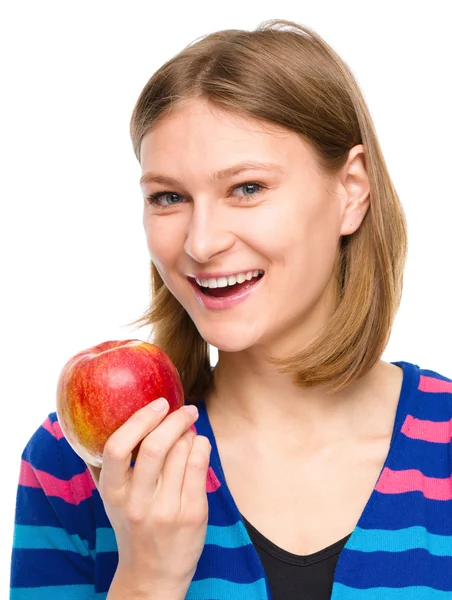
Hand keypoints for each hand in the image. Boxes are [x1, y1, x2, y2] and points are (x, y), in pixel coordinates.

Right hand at [87, 398, 210, 594]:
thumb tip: (127, 414)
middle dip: (174, 419)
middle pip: (155, 447)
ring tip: (190, 431)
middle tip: (185, 409)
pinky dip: (201, 446)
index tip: (158, 403)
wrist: (152, 574)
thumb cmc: (134, 525)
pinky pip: (200, 466)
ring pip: (182, 452)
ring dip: (189, 432)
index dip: (139, 420)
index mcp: (113, 493)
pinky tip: (199, 444)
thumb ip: (117, 464)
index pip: (117, 448)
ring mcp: (166, 510)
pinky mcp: (192, 514)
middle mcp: (137, 502)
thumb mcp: (115, 498)